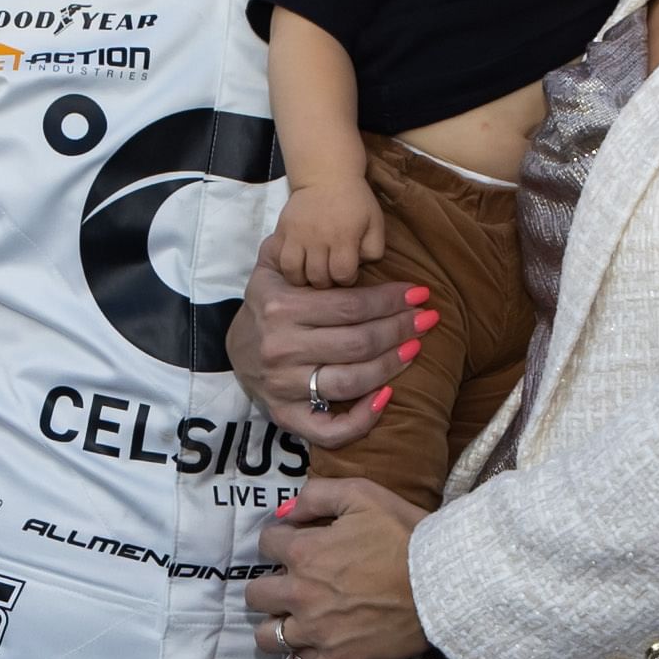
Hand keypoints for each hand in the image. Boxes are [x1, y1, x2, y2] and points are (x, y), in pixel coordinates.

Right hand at [231, 265, 431, 453]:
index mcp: (280, 308)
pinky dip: (362, 419)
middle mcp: (281, 348)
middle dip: (400, 329)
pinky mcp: (286, 416)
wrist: (232, 351)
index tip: (419, 295)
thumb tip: (326, 228)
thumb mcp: (271, 269)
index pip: (349, 306)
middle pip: (357, 343)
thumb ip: (294, 246)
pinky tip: (387, 397)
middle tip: (427, 320)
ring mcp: (283, 386)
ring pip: (351, 381)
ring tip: (415, 348)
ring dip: (392, 365)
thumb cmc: (265, 306)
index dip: (390, 301)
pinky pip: (329, 429)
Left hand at [252, 485, 429, 658]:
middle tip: (287, 586)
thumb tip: (285, 511)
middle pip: (257, 595)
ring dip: (273, 629)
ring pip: (269, 638)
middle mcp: (301, 594)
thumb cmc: (407, 534)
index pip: (267, 543)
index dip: (278, 539)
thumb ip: (318, 494)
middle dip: (268, 586)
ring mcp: (318, 633)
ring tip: (287, 625)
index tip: (293, 543)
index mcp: (305, 552)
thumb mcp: (362, 494)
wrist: (444, 579)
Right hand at [266, 173, 386, 290]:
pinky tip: (297, 262)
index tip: (347, 271)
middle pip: (317, 277)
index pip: (342, 274)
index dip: (346, 279)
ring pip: (293, 272)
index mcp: (344, 237)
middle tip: (329, 273)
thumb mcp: (375, 224)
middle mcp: (318, 237)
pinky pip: (278, 258)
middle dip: (326, 282)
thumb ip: (372, 250)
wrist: (326, 176)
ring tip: (310, 272)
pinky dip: (286, 266)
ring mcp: (297, 234)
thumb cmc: (354, 202)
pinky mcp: (282, 230)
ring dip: (303, 278)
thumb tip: (358, 268)